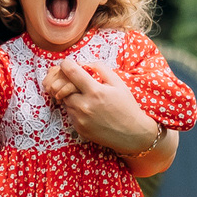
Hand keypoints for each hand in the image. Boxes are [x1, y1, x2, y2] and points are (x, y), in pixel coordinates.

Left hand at [45, 59, 160, 154]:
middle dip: (69, 83)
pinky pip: (70, 114)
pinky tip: (90, 111)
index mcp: (95, 91)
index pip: (71, 72)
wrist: (132, 134)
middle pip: (64, 88)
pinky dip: (76, 109)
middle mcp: (85, 105)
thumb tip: (83, 63)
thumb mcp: (118, 83)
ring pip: (66, 101)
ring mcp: (80, 119)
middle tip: (78, 84)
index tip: (67, 64)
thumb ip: (101, 69)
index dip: (66, 65)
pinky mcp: (79, 128)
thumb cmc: (127, 106)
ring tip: (88, 99)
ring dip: (72, 97)